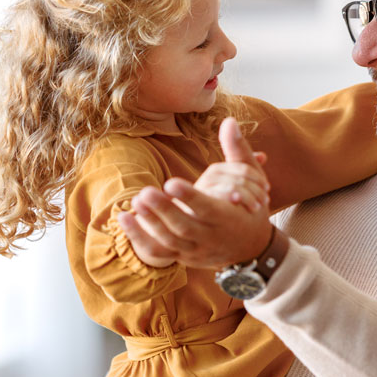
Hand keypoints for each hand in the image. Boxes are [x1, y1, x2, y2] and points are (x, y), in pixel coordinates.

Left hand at [118, 117, 273, 268]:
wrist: (251, 247)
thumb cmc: (250, 208)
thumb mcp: (252, 181)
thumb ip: (238, 150)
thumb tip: (229, 120)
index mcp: (229, 217)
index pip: (208, 209)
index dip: (190, 197)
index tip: (170, 182)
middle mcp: (211, 237)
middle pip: (184, 228)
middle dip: (164, 211)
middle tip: (144, 192)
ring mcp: (196, 250)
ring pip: (170, 242)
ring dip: (150, 223)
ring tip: (135, 200)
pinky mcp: (182, 256)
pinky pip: (159, 253)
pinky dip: (139, 239)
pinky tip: (124, 218)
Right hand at [194, 157, 269, 212]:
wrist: (208, 232)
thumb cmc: (226, 208)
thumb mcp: (240, 189)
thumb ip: (249, 172)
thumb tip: (263, 156)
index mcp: (219, 170)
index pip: (242, 167)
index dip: (258, 177)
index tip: (267, 188)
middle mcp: (209, 177)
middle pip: (238, 177)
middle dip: (255, 189)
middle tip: (265, 200)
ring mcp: (202, 190)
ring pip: (231, 186)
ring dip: (248, 197)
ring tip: (256, 207)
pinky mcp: (198, 204)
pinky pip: (218, 197)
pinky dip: (231, 199)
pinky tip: (239, 205)